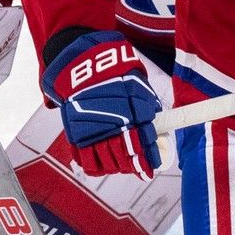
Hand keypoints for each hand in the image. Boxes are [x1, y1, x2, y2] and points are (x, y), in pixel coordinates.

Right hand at [42, 31, 161, 179]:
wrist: (84, 66)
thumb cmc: (115, 74)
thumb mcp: (138, 85)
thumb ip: (147, 105)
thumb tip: (157, 123)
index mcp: (133, 111)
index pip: (144, 142)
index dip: (149, 158)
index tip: (152, 168)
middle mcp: (114, 123)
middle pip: (126, 156)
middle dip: (133, 165)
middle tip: (138, 168)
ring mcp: (95, 130)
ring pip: (108, 162)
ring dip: (117, 167)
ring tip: (122, 167)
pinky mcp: (77, 134)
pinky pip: (86, 160)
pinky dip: (96, 168)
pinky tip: (103, 167)